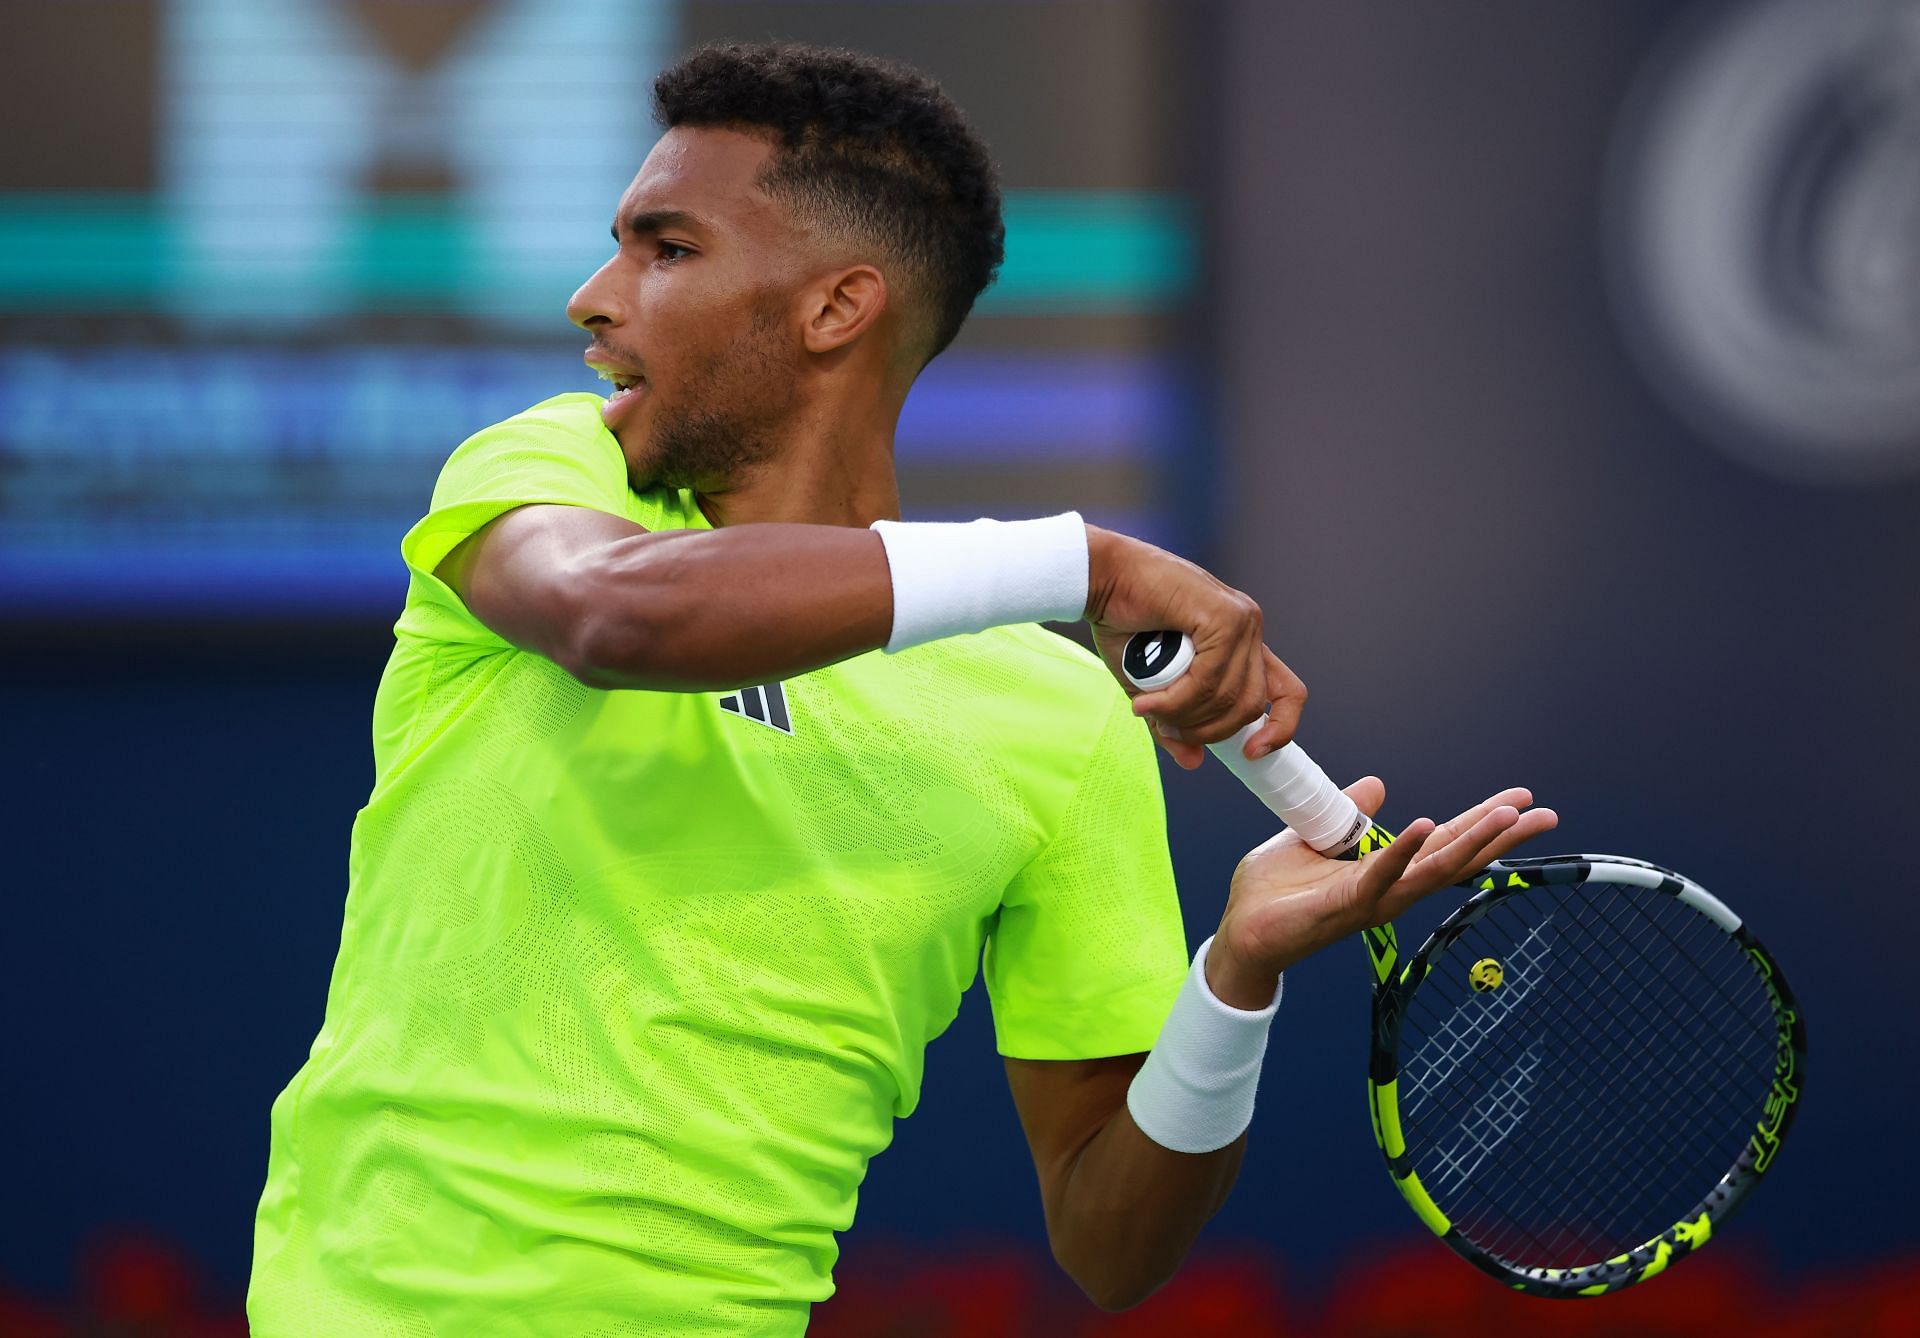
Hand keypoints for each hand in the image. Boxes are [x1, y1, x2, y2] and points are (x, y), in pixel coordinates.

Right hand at [1082, 525, 1305, 769]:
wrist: (1100, 578)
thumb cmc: (1123, 623)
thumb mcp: (1151, 686)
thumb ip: (1174, 720)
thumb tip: (1193, 761)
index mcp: (1241, 642)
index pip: (1287, 692)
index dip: (1279, 728)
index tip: (1252, 753)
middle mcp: (1248, 628)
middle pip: (1252, 704)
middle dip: (1209, 729)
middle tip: (1169, 729)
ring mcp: (1241, 619)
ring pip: (1229, 695)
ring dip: (1186, 715)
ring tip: (1149, 712)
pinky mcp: (1223, 615)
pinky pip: (1209, 678)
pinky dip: (1178, 698)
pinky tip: (1150, 702)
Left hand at [1204, 778, 1560, 1008]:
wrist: (1241, 932)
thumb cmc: (1275, 894)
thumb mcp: (1315, 838)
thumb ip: (1348, 814)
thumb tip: (1378, 786)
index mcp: (1385, 870)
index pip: (1442, 841)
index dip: (1481, 822)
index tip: (1520, 802)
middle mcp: (1389, 888)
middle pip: (1455, 857)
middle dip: (1499, 835)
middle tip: (1544, 813)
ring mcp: (1372, 899)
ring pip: (1433, 869)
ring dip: (1471, 841)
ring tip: (1506, 818)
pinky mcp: (1344, 903)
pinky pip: (1379, 874)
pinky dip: (1402, 850)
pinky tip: (1422, 824)